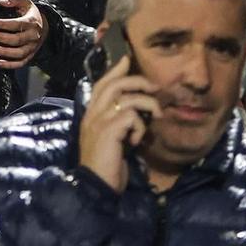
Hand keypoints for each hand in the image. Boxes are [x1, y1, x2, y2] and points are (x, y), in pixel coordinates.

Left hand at [0, 0, 46, 68]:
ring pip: (19, 53)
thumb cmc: (30, 13)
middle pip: (17, 39)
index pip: (17, 24)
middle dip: (0, 38)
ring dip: (5, 53)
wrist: (44, 26)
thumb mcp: (25, 2)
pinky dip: (10, 65)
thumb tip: (2, 1)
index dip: (2, 24)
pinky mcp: (30, 55)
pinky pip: (21, 62)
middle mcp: (33, 36)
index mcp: (32, 22)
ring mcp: (32, 47)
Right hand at [77, 53, 157, 191]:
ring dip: (147, 105)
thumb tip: (133, 112)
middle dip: (138, 81)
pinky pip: (131, 116)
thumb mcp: (111, 139)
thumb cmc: (106, 165)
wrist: (95, 186)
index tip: (127, 59)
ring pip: (127, 97)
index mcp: (90, 115)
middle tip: (154, 88)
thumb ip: (117, 123)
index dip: (115, 70)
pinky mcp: (109, 131)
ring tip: (155, 117)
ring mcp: (99, 122)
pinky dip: (140, 127)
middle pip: (115, 84)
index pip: (101, 84)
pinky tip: (138, 141)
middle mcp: (92, 115)